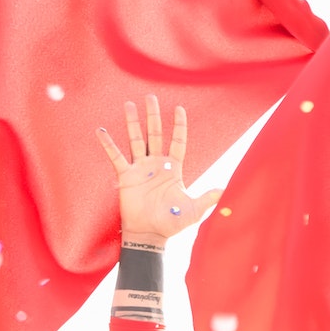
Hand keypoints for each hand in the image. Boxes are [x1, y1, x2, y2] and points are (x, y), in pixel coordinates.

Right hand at [97, 96, 220, 243]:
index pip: (177, 142)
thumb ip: (209, 198)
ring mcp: (140, 168)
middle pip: (155, 134)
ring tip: (129, 104)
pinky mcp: (126, 176)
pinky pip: (116, 157)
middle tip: (151, 96)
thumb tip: (228, 190)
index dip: (179, 126)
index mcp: (174, 169)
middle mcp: (156, 164)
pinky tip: (101, 131)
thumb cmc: (172, 222)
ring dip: (133, 123)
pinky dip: (108, 144)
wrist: (150, 234)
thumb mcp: (194, 209)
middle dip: (153, 116)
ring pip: (136, 140)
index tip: (180, 108)